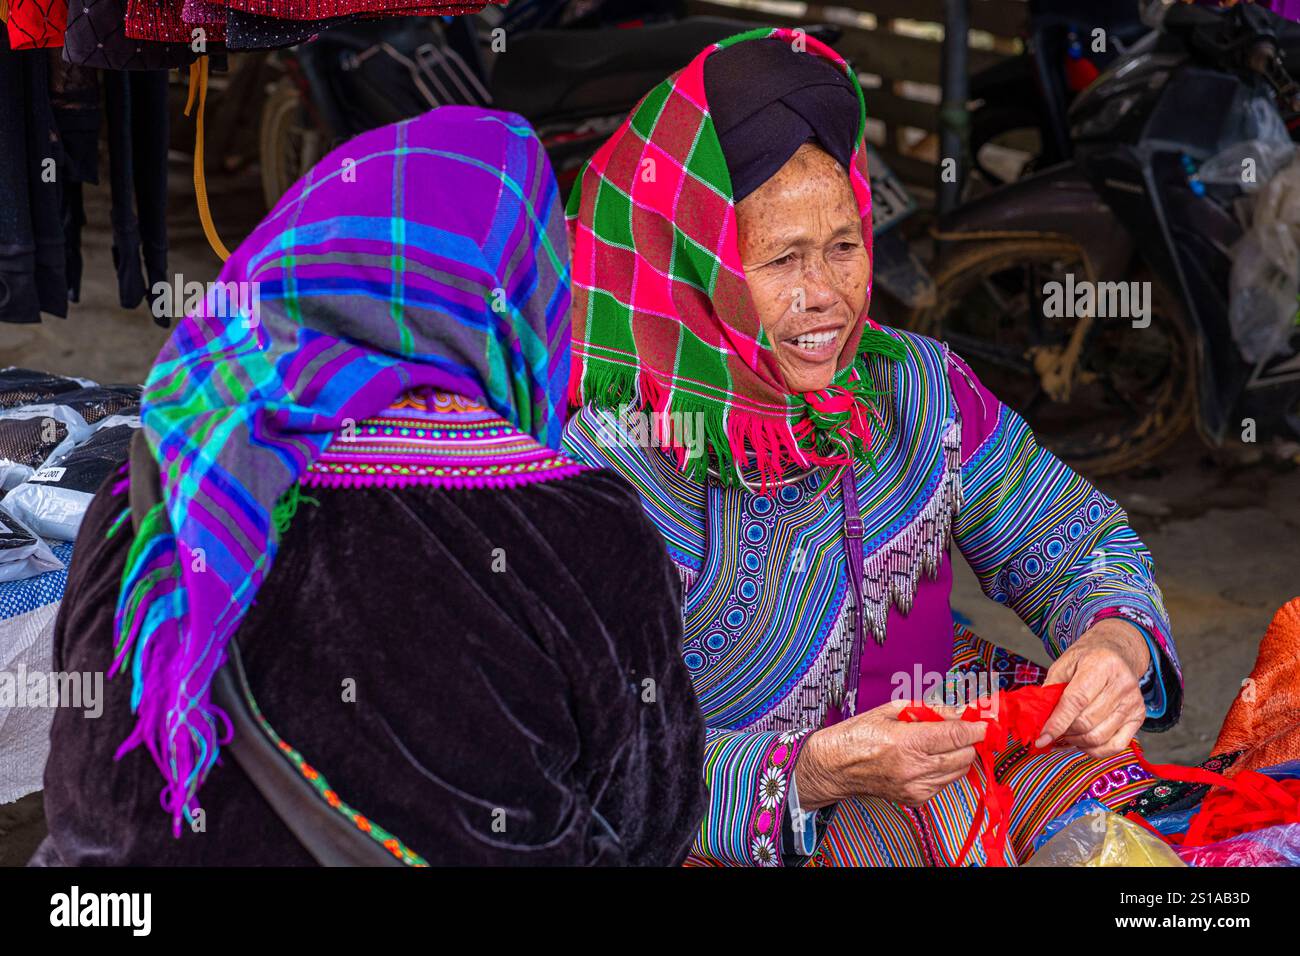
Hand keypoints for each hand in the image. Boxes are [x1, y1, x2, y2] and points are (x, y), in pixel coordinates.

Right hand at [793, 699, 986, 809]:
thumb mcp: (892, 710)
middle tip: (966, 727)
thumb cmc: (859, 734)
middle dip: (970, 740)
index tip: (987, 720)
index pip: (956, 735)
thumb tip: (959, 711)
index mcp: (907, 742)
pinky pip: (945, 783)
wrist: (835, 766)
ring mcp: (916, 788)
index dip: (977, 727)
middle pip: (964, 755)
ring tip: (943, 741)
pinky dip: (945, 769)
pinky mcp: (915, 800)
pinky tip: (929, 757)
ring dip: (959, 754)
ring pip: (959, 771)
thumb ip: (930, 710)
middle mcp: (914, 769)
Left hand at [1036, 618, 1150, 757]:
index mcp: (1101, 664)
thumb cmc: (1086, 659)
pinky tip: (1083, 742)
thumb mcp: (1063, 665)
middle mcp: (1122, 684)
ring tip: (1065, 736)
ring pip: (1099, 737)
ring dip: (1077, 742)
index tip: (1041, 738)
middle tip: (1052, 732)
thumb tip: (1039, 722)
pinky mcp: (1140, 716)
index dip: (1057, 723)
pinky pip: (1116, 745)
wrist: (1117, 653)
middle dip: (1064, 732)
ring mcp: (1133, 702)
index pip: (1076, 701)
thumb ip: (1051, 691)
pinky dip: (1095, 750)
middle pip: (1087, 722)